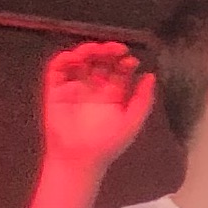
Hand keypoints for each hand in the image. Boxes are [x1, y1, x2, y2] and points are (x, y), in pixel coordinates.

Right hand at [39, 39, 155, 174]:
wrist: (80, 159)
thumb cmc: (107, 145)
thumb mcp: (132, 122)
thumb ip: (143, 100)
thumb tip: (151, 76)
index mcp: (114, 94)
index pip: (119, 70)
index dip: (124, 61)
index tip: (130, 60)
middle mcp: (95, 87)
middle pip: (101, 61)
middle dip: (108, 51)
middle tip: (115, 48)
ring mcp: (75, 86)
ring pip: (80, 61)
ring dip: (87, 51)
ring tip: (95, 50)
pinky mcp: (56, 90)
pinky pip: (57, 70)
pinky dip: (64, 60)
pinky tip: (74, 58)